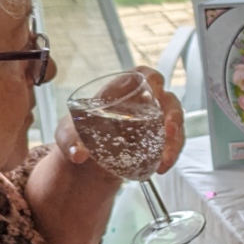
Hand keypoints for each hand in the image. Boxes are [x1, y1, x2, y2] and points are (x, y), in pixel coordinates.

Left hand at [56, 67, 185, 175]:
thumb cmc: (81, 132)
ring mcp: (155, 121)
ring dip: (175, 141)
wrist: (88, 154)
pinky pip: (173, 143)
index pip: (144, 76)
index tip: (155, 89)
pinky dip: (171, 154)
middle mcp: (145, 103)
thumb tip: (78, 154)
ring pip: (175, 124)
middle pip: (168, 101)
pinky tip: (162, 167)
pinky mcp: (159, 139)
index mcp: (123, 90)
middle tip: (169, 131)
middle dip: (173, 115)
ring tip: (166, 159)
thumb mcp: (69, 133)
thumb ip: (70, 140)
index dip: (153, 80)